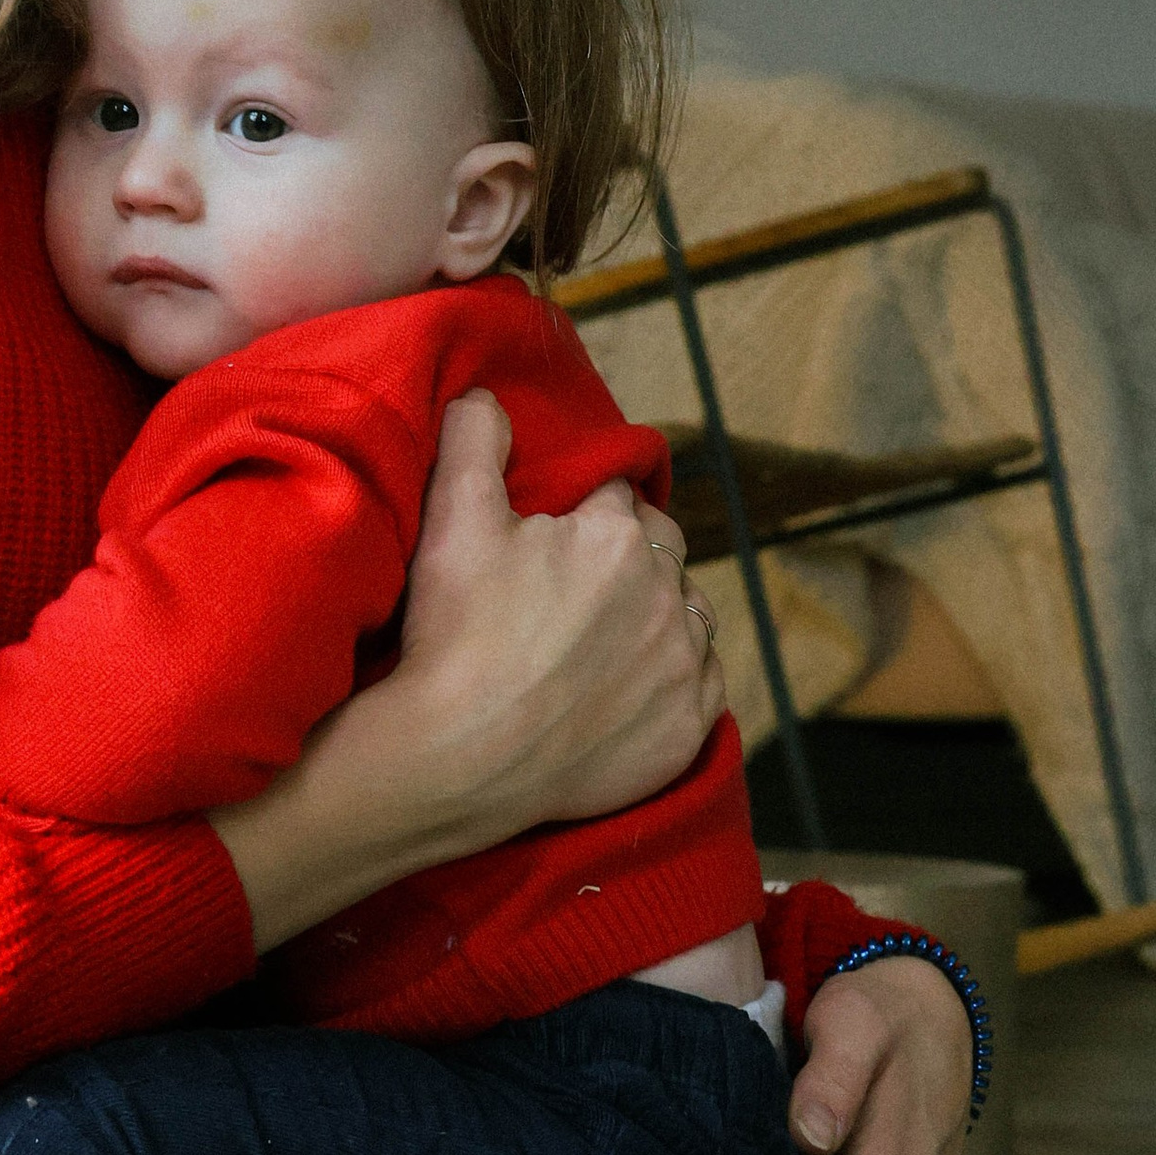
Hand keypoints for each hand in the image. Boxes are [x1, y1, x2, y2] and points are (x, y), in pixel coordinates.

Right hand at [210, 390, 725, 950]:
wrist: (461, 758)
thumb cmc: (456, 636)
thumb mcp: (453, 517)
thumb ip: (475, 437)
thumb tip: (488, 396)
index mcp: (618, 535)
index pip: (618, 496)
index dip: (584, 511)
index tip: (555, 540)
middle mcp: (667, 594)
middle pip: (661, 551)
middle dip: (629, 556)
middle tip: (575, 589)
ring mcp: (685, 666)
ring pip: (687, 615)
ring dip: (658, 616)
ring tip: (601, 641)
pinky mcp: (688, 727)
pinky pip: (702, 685)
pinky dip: (674, 681)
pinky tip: (626, 690)